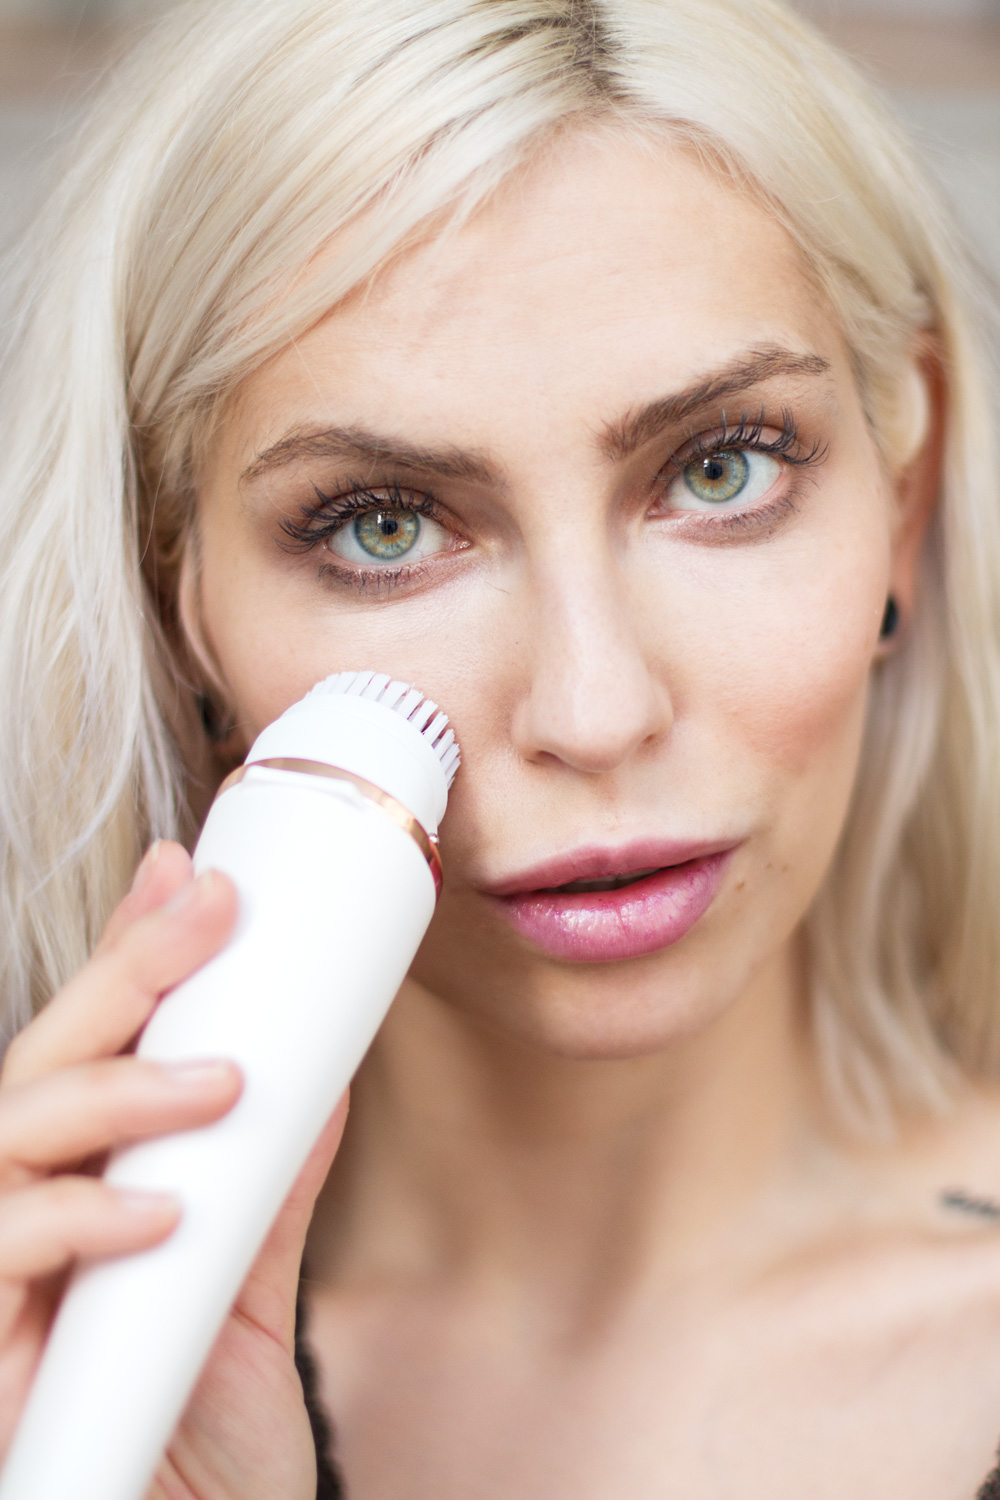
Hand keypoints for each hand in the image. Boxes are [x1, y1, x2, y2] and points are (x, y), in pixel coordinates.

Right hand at [0, 841, 346, 1499]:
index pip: (91, 1054)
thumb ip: (266, 1195)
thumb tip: (321, 1078)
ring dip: (113, 1091)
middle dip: (122, 973)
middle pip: (43, 1067)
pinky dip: (75, 1222)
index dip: (127, 956)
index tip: (188, 875)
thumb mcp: (248, 1305)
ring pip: (7, 1138)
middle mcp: (25, 1225)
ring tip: (219, 1083)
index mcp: (83, 1197)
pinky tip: (154, 1212)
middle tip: (208, 908)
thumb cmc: (196, 1452)